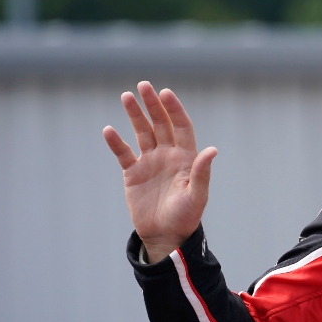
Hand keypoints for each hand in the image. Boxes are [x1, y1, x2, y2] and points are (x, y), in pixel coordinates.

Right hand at [103, 82, 217, 262]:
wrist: (166, 235)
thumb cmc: (186, 216)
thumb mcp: (196, 195)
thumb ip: (201, 172)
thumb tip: (212, 150)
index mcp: (186, 157)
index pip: (181, 126)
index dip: (174, 109)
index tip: (165, 93)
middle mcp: (168, 155)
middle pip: (160, 124)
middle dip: (153, 105)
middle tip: (143, 86)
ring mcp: (150, 162)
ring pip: (142, 133)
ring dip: (135, 115)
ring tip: (126, 96)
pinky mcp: (133, 173)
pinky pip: (123, 154)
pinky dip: (116, 142)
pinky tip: (109, 130)